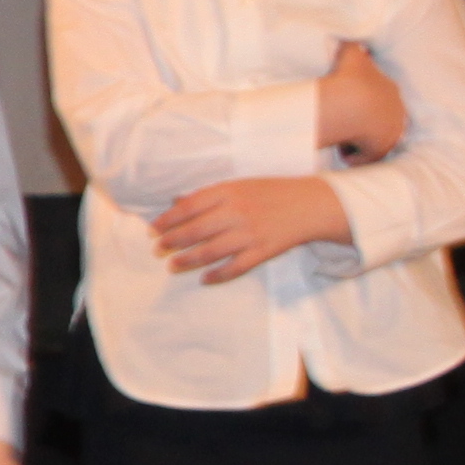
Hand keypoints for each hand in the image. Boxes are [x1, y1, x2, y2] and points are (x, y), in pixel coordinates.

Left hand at [151, 175, 350, 283]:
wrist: (311, 204)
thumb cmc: (272, 192)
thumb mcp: (240, 185)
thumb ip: (209, 195)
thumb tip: (176, 201)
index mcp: (229, 191)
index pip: (189, 206)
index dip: (168, 219)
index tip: (153, 229)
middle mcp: (237, 211)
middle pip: (196, 230)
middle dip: (172, 241)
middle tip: (157, 250)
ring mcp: (250, 233)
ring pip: (211, 251)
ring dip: (189, 260)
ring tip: (173, 265)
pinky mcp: (263, 251)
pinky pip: (236, 267)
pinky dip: (218, 275)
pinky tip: (205, 279)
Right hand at [316, 39, 407, 164]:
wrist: (351, 103)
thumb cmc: (350, 77)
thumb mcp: (352, 54)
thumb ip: (355, 45)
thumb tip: (353, 39)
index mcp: (392, 91)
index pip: (382, 97)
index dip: (366, 101)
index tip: (351, 102)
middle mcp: (397, 113)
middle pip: (381, 120)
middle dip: (366, 121)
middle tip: (346, 120)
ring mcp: (390, 134)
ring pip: (374, 139)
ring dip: (360, 140)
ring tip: (342, 136)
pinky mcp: (380, 151)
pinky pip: (366, 157)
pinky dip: (354, 157)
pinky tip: (342, 150)